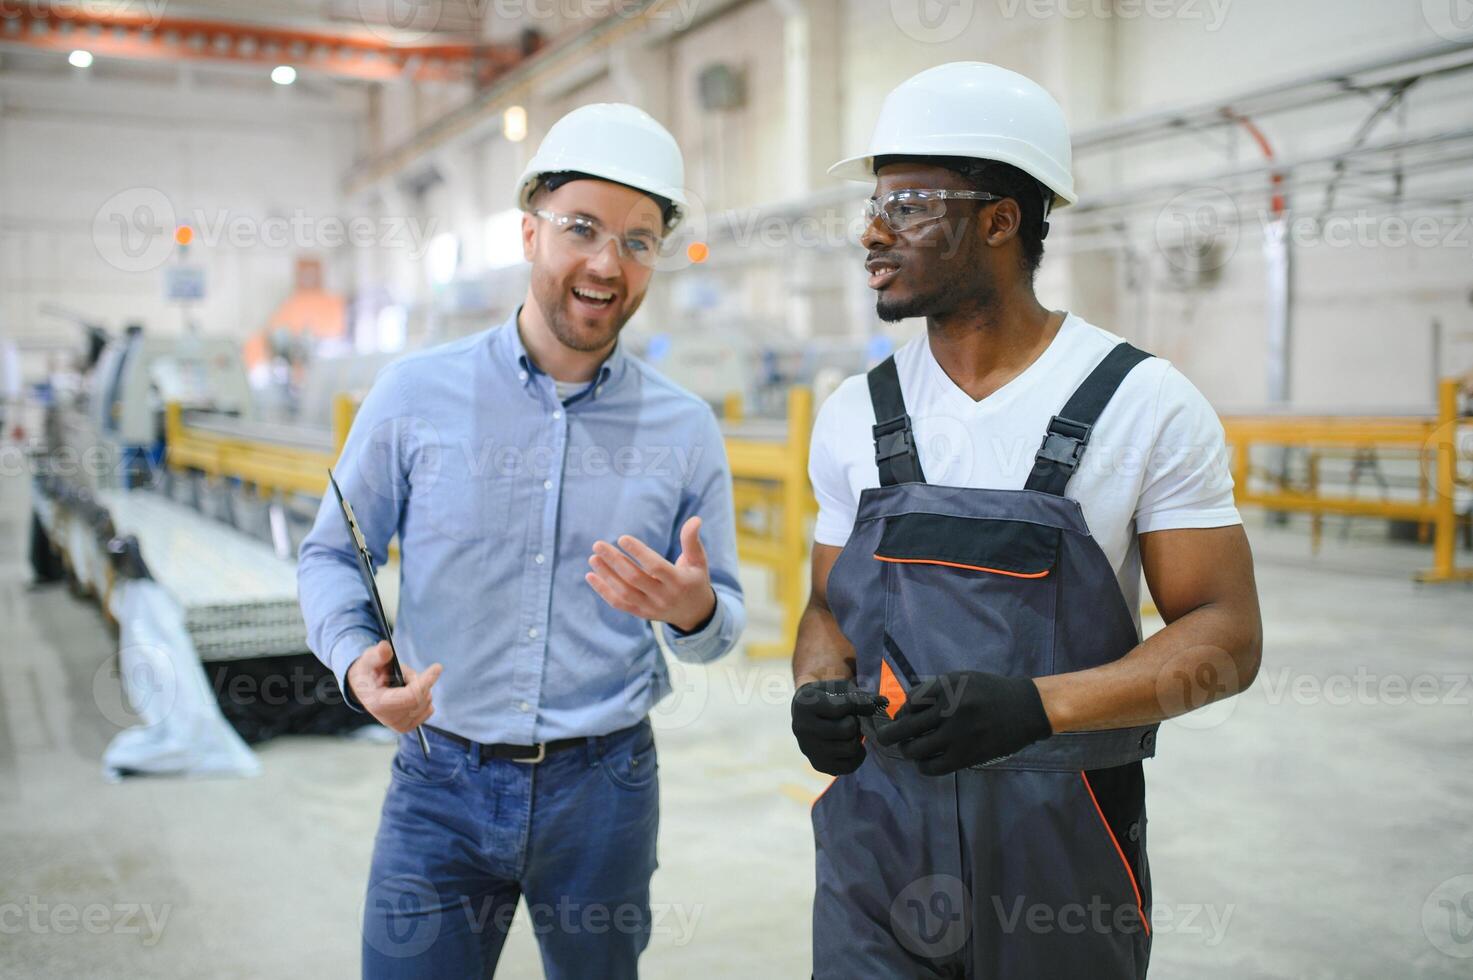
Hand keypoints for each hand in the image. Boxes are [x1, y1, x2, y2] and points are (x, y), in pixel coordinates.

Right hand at [347, 641, 441, 733]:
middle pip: (420, 697)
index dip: (426, 681)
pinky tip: (409, 693)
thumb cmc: (368, 672)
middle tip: (404, 673)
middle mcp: (389, 719)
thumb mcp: (369, 659)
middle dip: (419, 680)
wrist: (364, 688)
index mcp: (378, 704)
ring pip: (426, 702)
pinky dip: (424, 698)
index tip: (437, 667)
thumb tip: (385, 648)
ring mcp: (399, 725)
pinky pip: (428, 709)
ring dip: (420, 688)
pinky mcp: (408, 726)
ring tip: (402, 683)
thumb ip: (378, 654)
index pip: (410, 696)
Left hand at [586, 516, 715, 632]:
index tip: (622, 538)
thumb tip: (695, 519)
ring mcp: (651, 607)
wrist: (694, 613)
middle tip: (597, 544)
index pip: (656, 567)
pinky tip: (591, 576)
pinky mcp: (641, 614)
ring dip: (606, 575)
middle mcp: (664, 597)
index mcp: (678, 582)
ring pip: (624, 593)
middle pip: (634, 579)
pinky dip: (603, 591)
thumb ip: (692, 541)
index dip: (639, 552)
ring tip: (593, 558)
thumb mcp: (698, 561)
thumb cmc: (695, 580)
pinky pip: (619, 604)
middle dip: (615, 561)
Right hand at [791, 679, 879, 775]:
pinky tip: (852, 743)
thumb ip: (862, 695)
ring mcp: (808, 749)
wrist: (805, 711)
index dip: (860, 705)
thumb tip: (884, 702)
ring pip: (849, 748)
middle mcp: (802, 729)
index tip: (867, 704)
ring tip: (850, 731)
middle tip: (852, 718)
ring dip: (856, 738)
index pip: (841, 708)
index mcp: (804, 705)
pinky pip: (848, 766)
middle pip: (847, 729)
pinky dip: (857, 755)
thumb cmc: (826, 695)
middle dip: (855, 722)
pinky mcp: (818, 764)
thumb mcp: (840, 688)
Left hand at [874, 671, 1051, 775]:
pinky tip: (925, 761)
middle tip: (883, 738)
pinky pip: (932, 767)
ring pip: (915, 749)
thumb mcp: (961, 679)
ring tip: (910, 749)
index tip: (904, 717)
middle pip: (904, 727)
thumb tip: (905, 710)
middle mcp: (949, 710)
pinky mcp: (966, 756)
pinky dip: (923, 766)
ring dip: (907, 750)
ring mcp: (957, 735)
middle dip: (889, 734)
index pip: (909, 702)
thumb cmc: (989, 692)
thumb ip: (935, 691)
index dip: (902, 711)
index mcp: (947, 687)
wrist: (1025, 709)